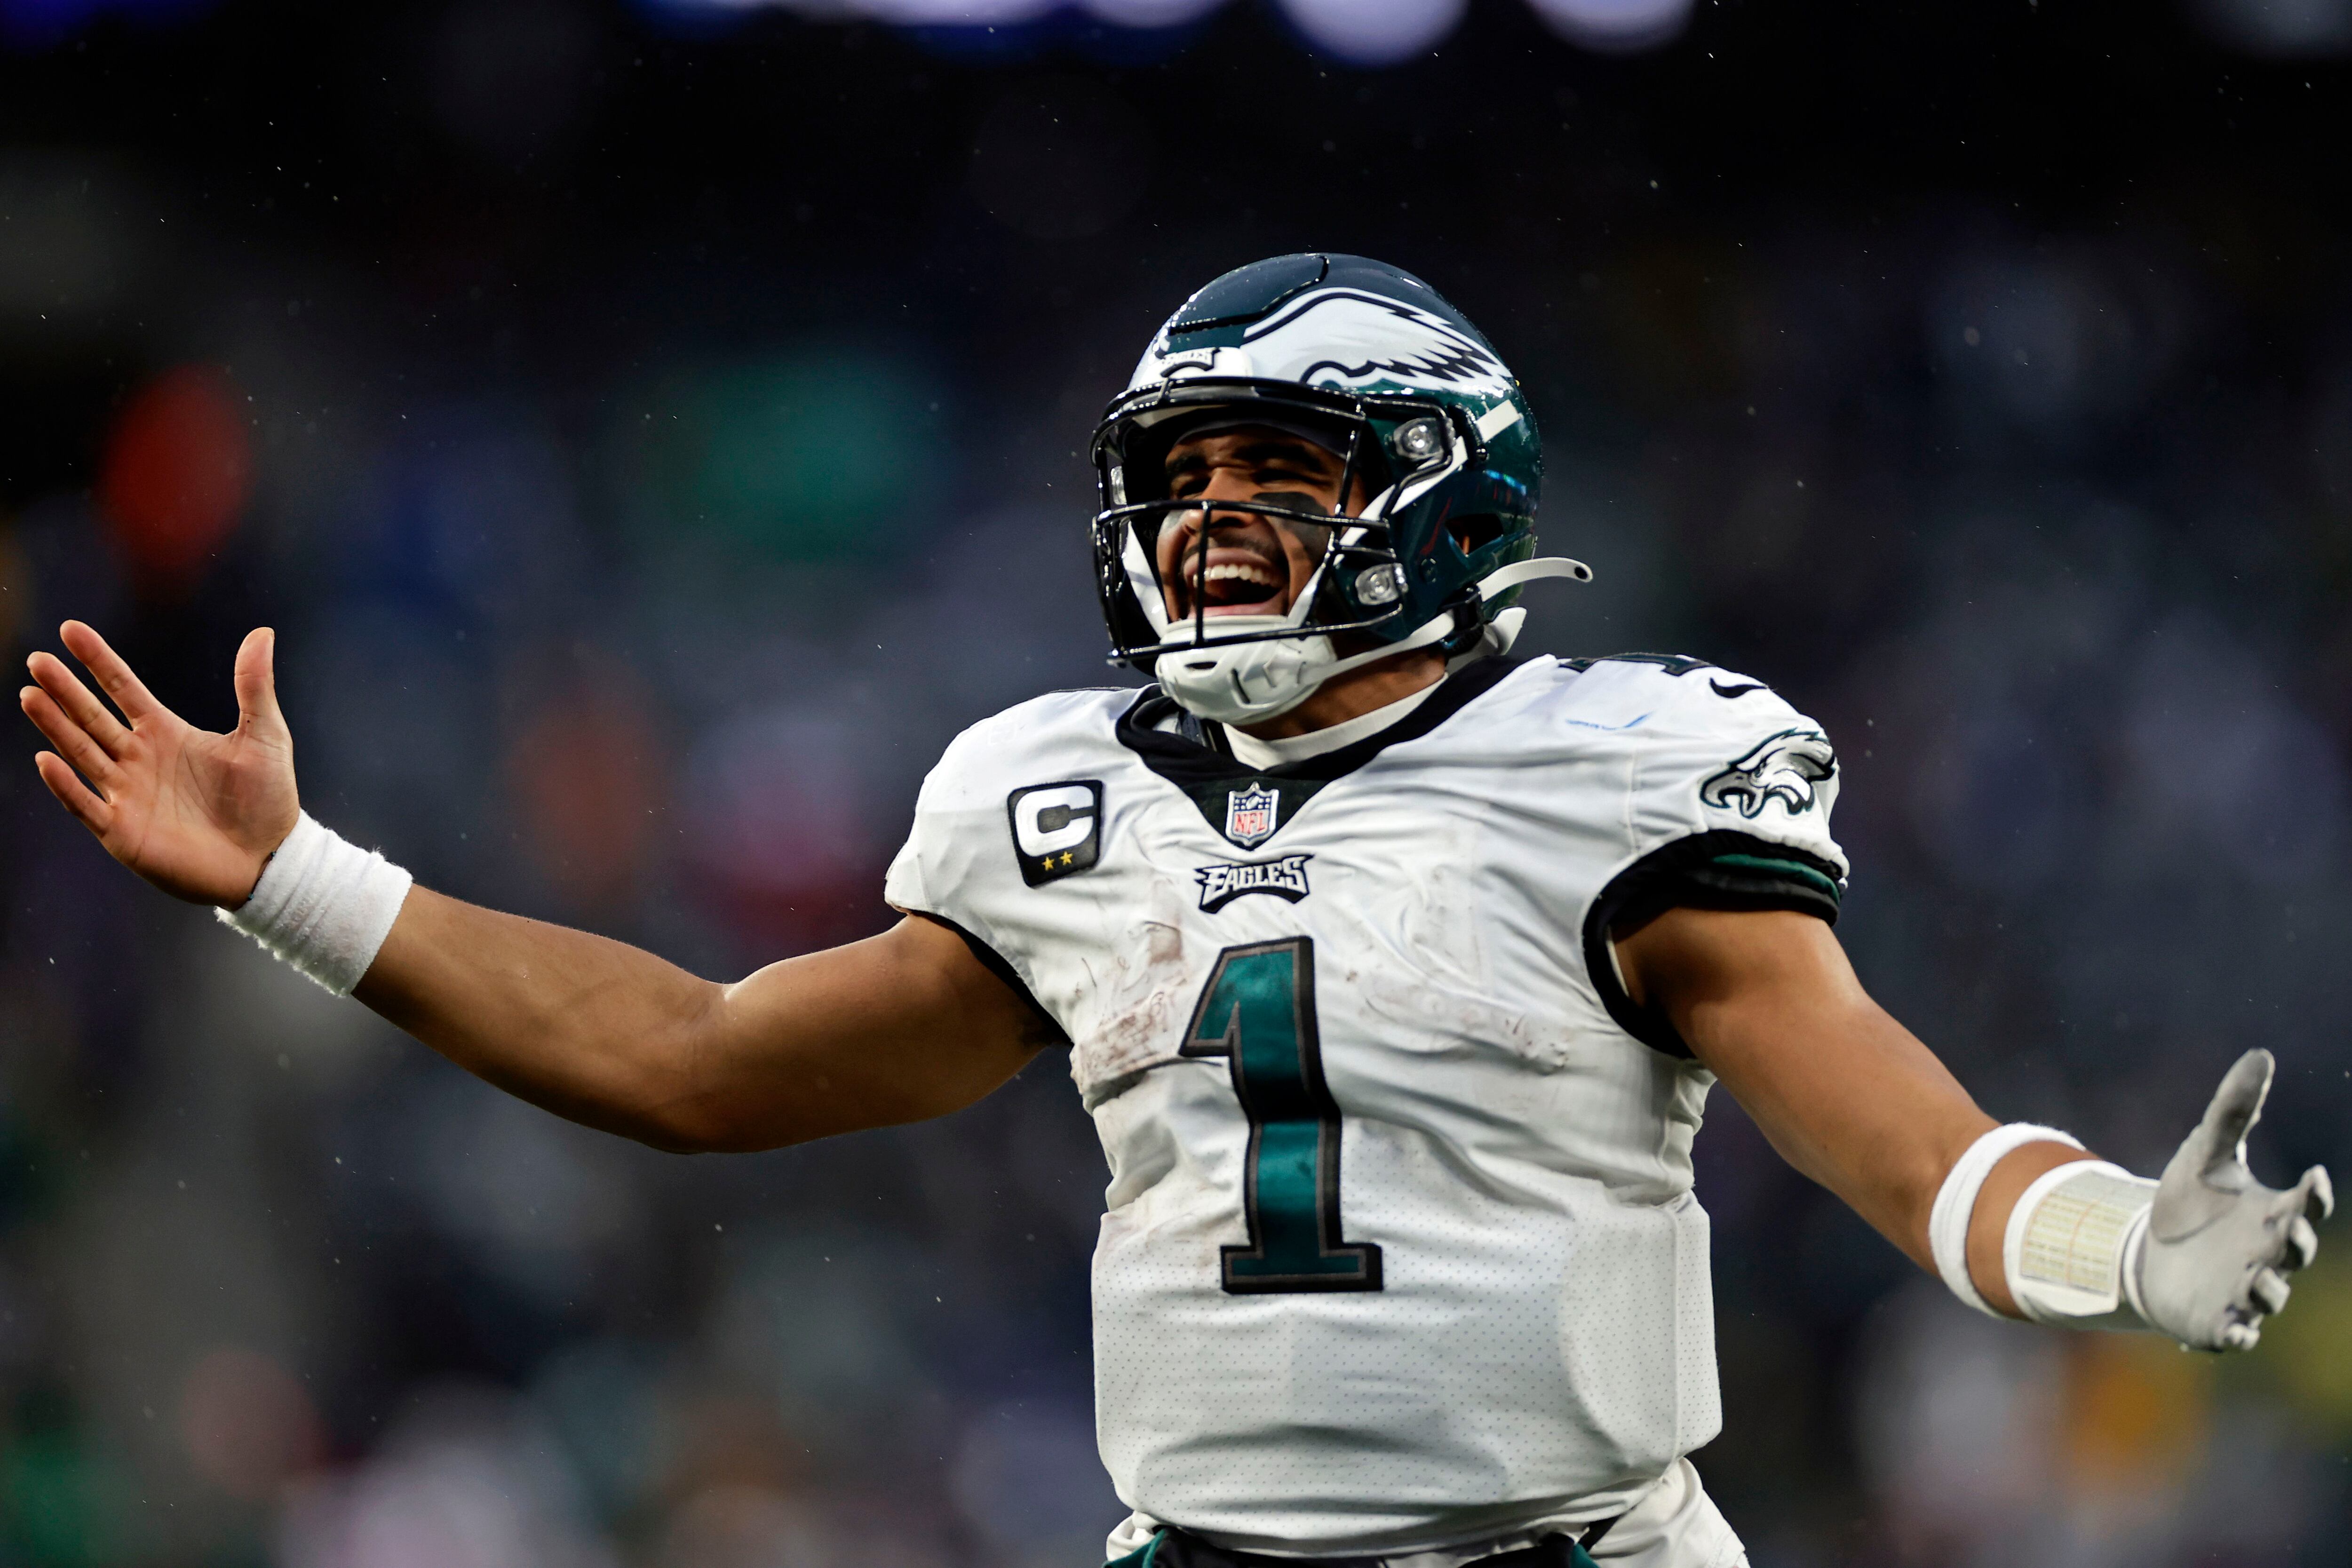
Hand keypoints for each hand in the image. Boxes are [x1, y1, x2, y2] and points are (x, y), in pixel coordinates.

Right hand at [20, 621, 299, 906]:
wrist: (270, 859)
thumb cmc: (268, 799)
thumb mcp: (265, 735)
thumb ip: (254, 685)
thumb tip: (262, 631)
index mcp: (166, 733)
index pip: (123, 688)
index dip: (97, 660)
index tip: (71, 629)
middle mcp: (139, 759)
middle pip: (91, 717)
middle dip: (64, 689)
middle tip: (37, 660)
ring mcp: (127, 794)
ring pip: (81, 753)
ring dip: (55, 726)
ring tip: (31, 696)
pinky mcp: (123, 831)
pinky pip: (86, 805)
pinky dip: (66, 785)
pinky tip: (47, 760)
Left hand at [2135, 1049, 2332, 1350]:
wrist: (2148, 1248)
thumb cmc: (2190, 1202)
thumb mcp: (2206, 1153)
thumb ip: (2234, 1111)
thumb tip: (2260, 1054)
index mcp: (2272, 1216)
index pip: (2305, 1208)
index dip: (2313, 1196)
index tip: (2313, 1177)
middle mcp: (2267, 1257)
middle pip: (2294, 1253)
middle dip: (2296, 1244)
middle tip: (2288, 1230)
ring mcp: (2244, 1293)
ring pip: (2270, 1297)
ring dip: (2268, 1290)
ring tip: (2257, 1277)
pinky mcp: (2216, 1321)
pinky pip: (2235, 1334)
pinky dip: (2236, 1334)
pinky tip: (2231, 1333)